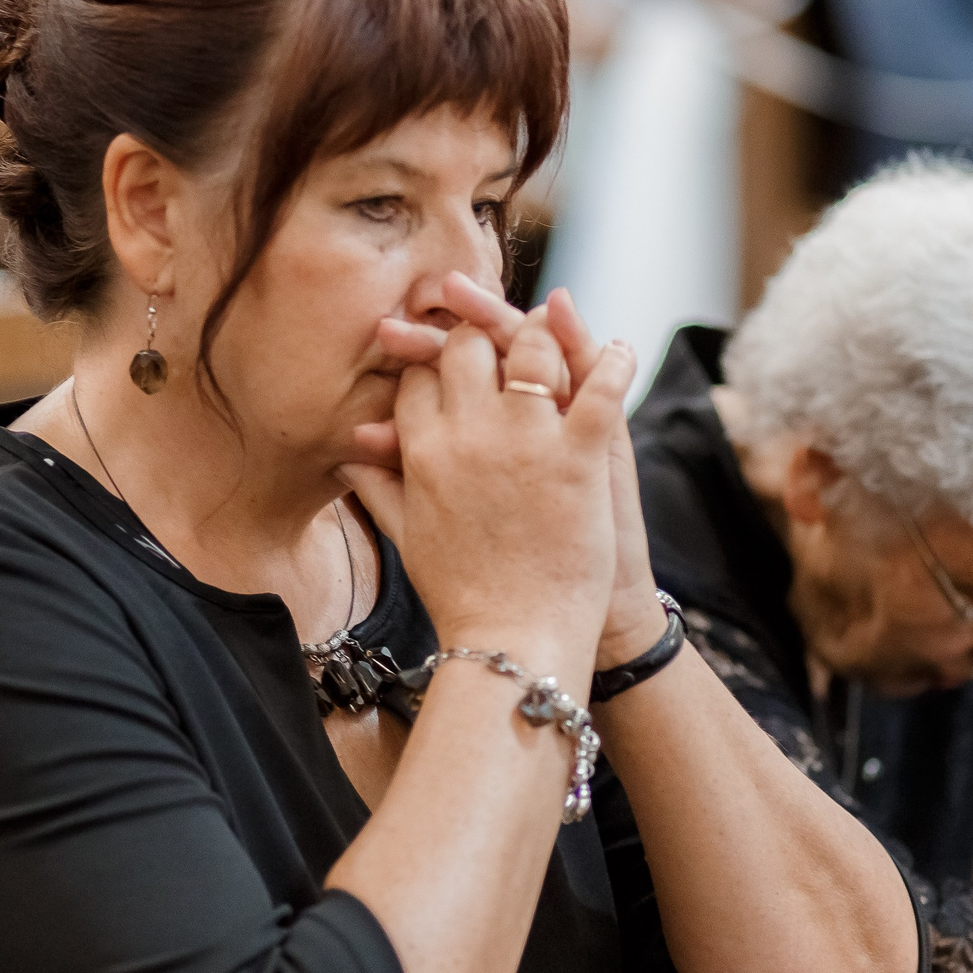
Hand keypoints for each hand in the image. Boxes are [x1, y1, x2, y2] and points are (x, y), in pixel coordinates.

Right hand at [338, 314, 630, 674]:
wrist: (513, 641)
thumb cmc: (462, 596)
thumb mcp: (407, 536)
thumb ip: (378, 486)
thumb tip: (348, 454)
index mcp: (423, 450)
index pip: (422, 375)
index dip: (437, 356)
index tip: (455, 356)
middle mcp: (468, 434)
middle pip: (470, 347)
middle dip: (484, 332)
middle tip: (505, 333)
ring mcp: (525, 442)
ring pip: (531, 351)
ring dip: (544, 335)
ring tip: (557, 331)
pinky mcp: (577, 458)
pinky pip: (600, 389)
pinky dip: (615, 363)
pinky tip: (623, 349)